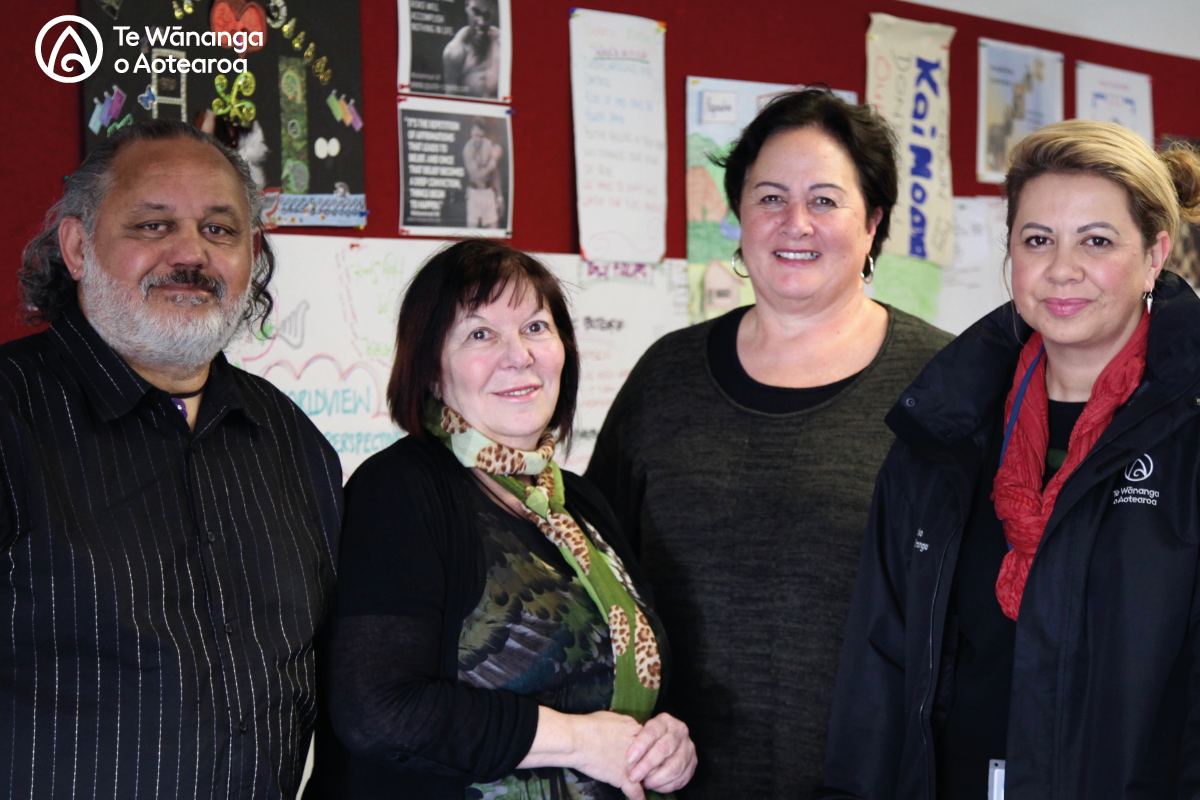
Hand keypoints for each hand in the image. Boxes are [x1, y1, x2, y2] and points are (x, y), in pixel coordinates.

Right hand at [517, 708, 645, 798]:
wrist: (577, 740)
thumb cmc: (589, 726)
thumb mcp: (613, 717)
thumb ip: (626, 724)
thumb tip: (629, 727)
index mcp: (635, 730)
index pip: (651, 740)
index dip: (649, 747)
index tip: (648, 751)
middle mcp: (637, 748)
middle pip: (654, 757)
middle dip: (653, 763)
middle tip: (651, 768)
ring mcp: (631, 764)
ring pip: (648, 774)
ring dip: (648, 779)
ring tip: (650, 784)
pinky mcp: (622, 778)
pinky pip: (635, 791)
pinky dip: (638, 797)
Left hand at [625, 713, 696, 792]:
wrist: (670, 738)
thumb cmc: (650, 738)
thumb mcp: (643, 732)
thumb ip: (636, 740)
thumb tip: (625, 759)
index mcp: (665, 721)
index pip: (652, 731)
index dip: (640, 745)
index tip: (629, 759)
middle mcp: (680, 731)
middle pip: (664, 749)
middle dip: (647, 765)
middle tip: (634, 776)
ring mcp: (689, 747)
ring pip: (675, 767)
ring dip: (658, 779)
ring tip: (645, 783)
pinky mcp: (693, 762)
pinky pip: (682, 778)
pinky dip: (667, 786)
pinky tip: (656, 786)